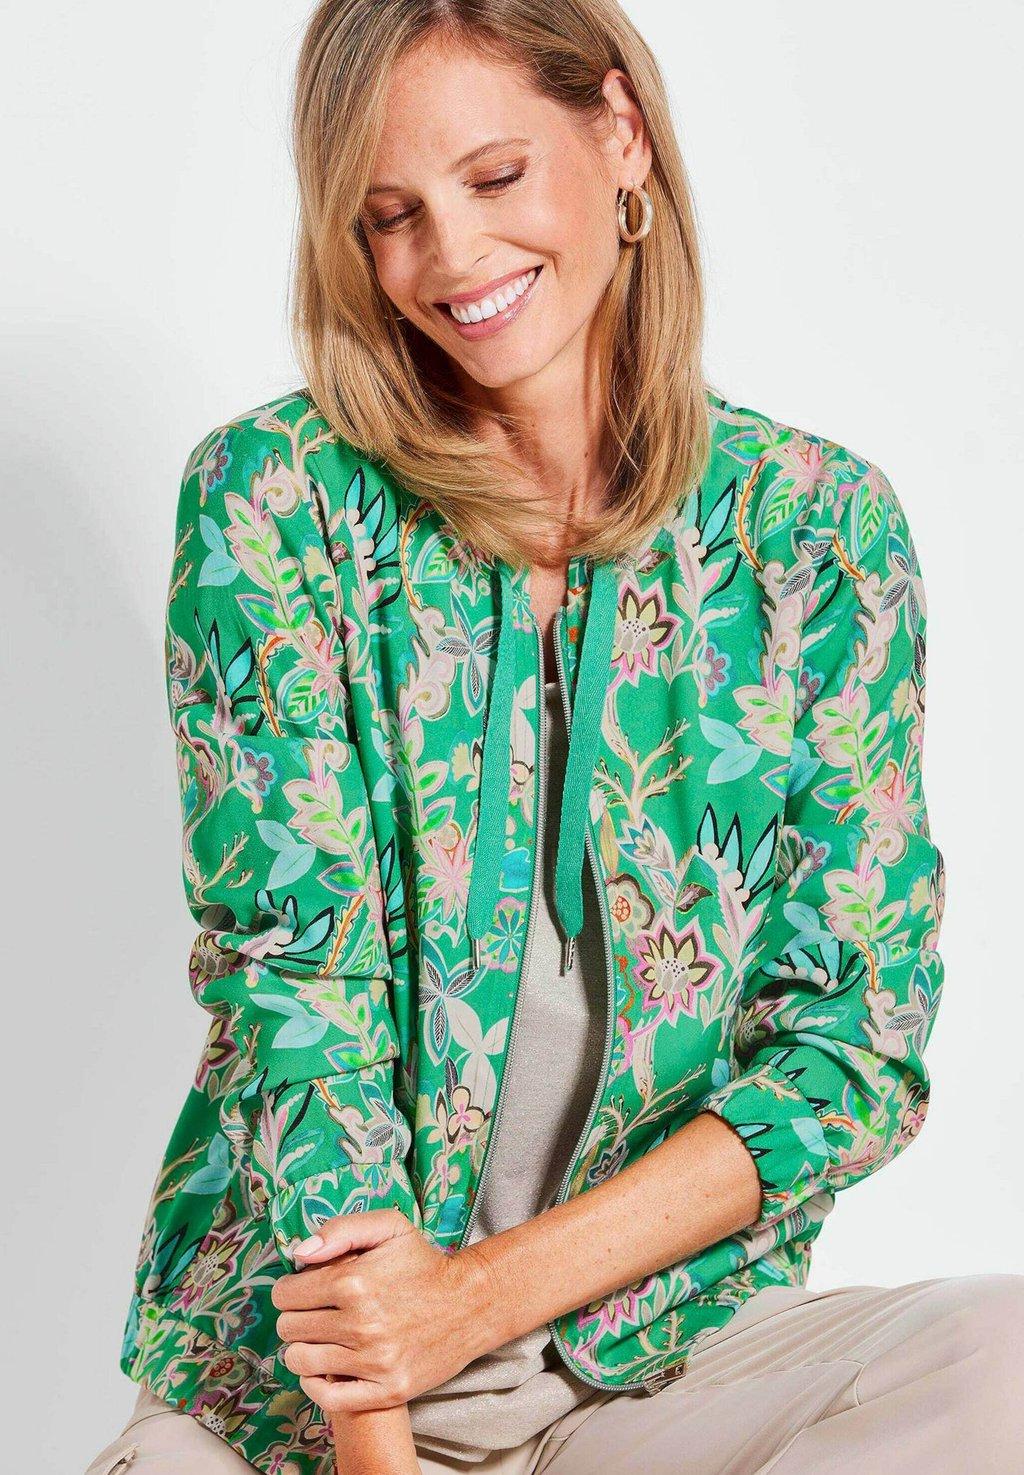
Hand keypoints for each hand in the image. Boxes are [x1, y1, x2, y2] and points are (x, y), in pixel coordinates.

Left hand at [271, 1207, 494, 1415]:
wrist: (470, 1304)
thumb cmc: (423, 1264)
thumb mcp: (388, 1228)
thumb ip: (339, 1230)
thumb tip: (298, 1255)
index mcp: (353, 1283)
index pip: (286, 1295)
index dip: (291, 1289)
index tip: (306, 1289)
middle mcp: (360, 1325)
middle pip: (289, 1329)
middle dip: (296, 1317)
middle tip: (317, 1312)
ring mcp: (374, 1362)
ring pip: (301, 1362)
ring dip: (302, 1349)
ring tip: (321, 1338)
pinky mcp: (386, 1391)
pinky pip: (328, 1397)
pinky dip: (315, 1384)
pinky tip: (326, 1367)